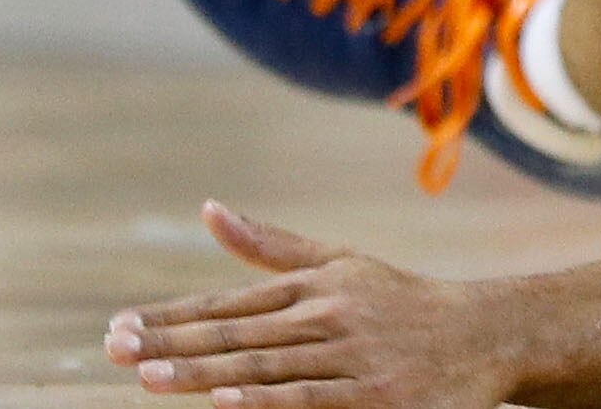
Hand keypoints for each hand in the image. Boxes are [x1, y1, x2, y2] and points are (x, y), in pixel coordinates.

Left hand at [107, 207, 506, 408]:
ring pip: (263, 364)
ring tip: (150, 376)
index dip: (171, 316)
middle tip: (116, 351)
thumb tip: (209, 210)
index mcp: (313, 284)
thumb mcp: (341, 263)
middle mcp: (325, 315)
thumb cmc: (401, 303)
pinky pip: (310, 396)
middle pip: (235, 333)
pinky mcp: (372, 394)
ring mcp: (348, 355)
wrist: (484, 335)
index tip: (120, 328)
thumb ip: (272, 245)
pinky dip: (267, 397)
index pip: (226, 303)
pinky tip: (226, 399)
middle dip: (171, 343)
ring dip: (203, 370)